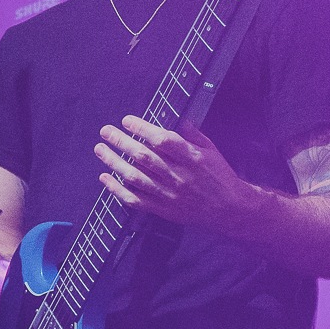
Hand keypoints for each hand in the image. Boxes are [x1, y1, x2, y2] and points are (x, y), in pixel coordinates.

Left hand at [95, 115, 256, 231]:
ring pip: (135, 177)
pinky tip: (105, 179)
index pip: (162, 140)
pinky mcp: (163, 210)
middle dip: (121, 142)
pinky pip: (136, 200)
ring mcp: (169, 194)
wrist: (228, 209)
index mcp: (191, 157)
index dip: (142, 129)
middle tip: (105, 131)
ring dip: (114, 163)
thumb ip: (193, 134)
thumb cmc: (219, 175)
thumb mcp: (211, 149)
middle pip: (143, 157)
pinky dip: (118, 190)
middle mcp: (178, 175)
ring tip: (100, 150)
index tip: (127, 120)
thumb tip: (178, 118)